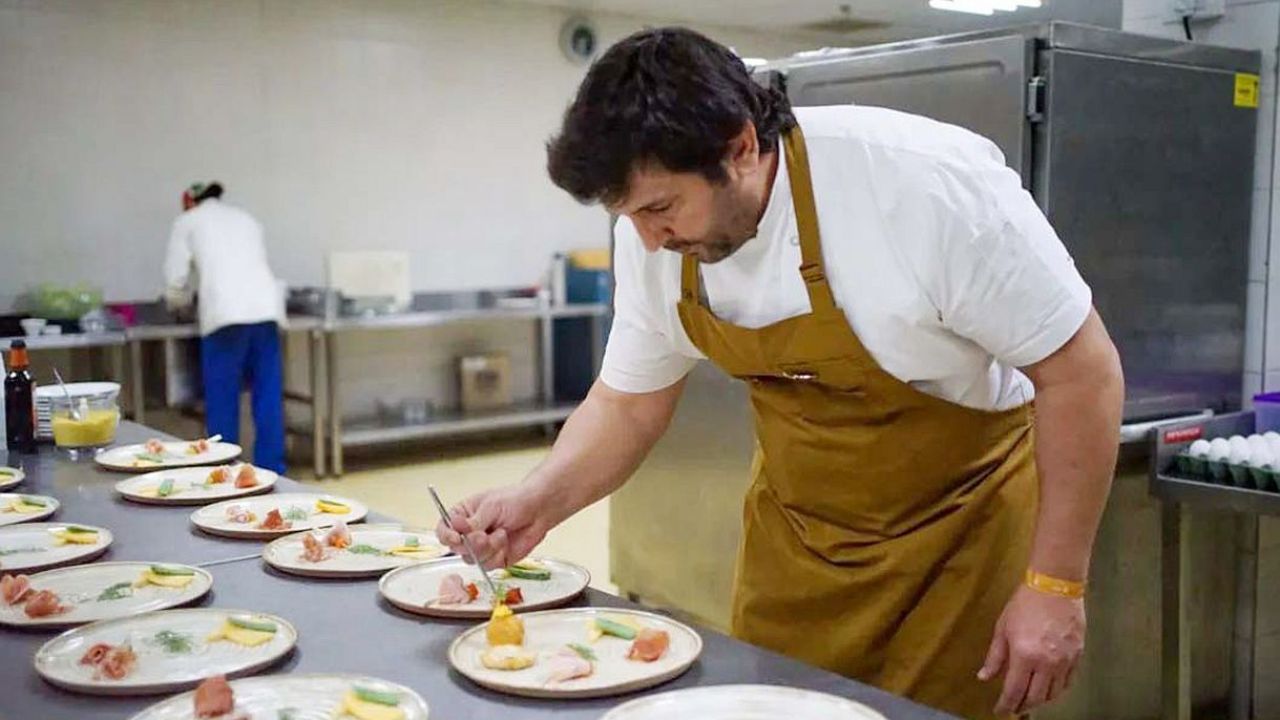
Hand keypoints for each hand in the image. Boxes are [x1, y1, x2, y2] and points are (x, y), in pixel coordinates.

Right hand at [434, 483, 553, 569]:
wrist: (539, 510)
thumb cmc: (516, 500)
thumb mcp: (491, 506)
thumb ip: (473, 522)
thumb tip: (456, 527)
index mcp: (463, 516)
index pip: (444, 529)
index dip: (446, 535)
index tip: (455, 537)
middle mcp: (469, 533)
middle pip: (455, 548)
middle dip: (471, 544)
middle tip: (484, 536)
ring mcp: (481, 548)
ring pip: (471, 559)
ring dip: (487, 548)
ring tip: (501, 534)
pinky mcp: (494, 558)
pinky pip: (488, 565)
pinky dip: (497, 554)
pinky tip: (506, 542)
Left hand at [979, 584, 1085, 715]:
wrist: (1055, 586)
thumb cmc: (1025, 604)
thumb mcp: (1003, 628)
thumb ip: (995, 656)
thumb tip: (984, 677)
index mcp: (1024, 655)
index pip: (1014, 690)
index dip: (1006, 704)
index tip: (1000, 710)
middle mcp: (1046, 662)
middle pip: (1035, 697)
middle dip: (1023, 706)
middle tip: (1014, 707)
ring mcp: (1064, 661)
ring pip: (1053, 693)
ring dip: (1040, 700)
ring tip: (1030, 699)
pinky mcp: (1077, 656)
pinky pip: (1068, 682)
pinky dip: (1057, 690)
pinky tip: (1048, 688)